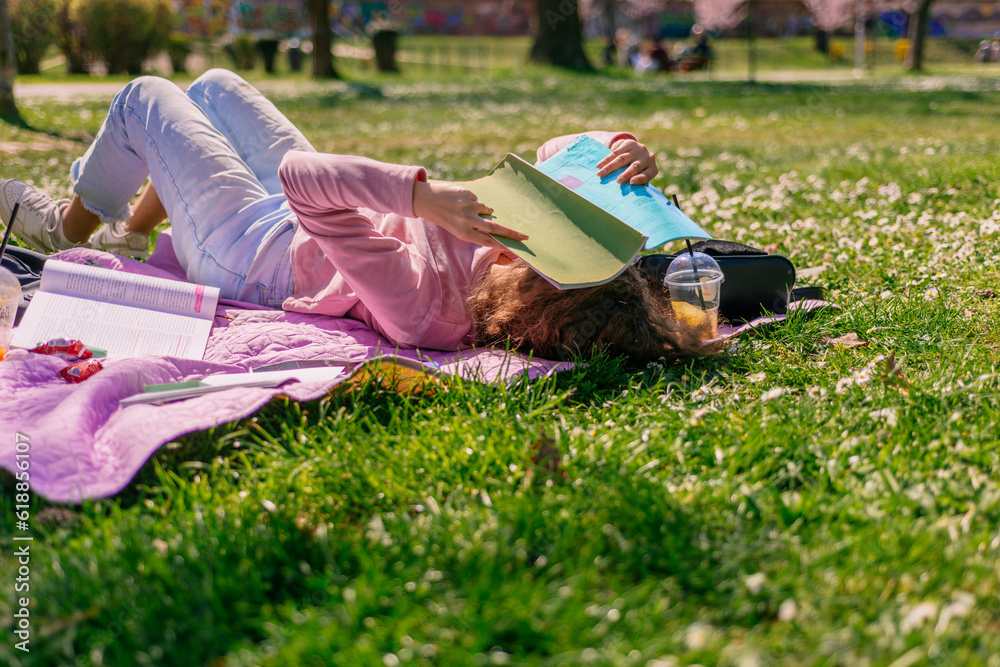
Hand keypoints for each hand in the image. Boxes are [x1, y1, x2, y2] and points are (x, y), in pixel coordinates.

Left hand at [412, 180, 526, 250]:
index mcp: (464, 233)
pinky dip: (473, 201)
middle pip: (494, 228)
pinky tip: (460, 201)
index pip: (488, 241)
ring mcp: (467, 206)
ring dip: (483, 210)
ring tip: (466, 210)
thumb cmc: (445, 218)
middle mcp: (467, 221)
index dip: (503, 243)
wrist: (426, 201)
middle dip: (511, 233)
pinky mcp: (467, 193)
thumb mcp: (458, 229)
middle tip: (524, 236)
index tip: (516, 247)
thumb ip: (475, 230)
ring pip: (486, 209)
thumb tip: (496, 227)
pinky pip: (477, 199)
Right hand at [596, 138, 658, 185]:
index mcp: (652, 169)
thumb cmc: (637, 172)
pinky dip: (606, 160)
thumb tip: (623, 195)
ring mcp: (639, 149)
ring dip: (610, 167)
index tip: (631, 182)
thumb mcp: (640, 177)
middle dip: (626, 174)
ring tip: (601, 174)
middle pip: (635, 166)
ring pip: (622, 159)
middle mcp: (648, 158)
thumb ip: (634, 183)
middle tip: (618, 181)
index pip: (647, 175)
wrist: (637, 152)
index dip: (640, 178)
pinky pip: (615, 152)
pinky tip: (599, 166)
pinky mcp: (630, 143)